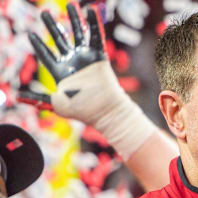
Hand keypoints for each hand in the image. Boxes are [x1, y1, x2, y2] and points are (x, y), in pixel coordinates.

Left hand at [21, 3, 160, 159]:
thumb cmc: (81, 110)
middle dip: (52, 26)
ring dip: (74, 19)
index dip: (39, 45)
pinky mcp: (99, 57)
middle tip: (45, 13)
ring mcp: (86, 59)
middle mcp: (73, 63)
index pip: (46, 55)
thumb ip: (37, 98)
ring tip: (71, 5)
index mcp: (61, 73)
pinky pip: (96, 37)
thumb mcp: (55, 104)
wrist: (104, 111)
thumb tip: (17, 97)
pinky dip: (94, 24)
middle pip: (60, 40)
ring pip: (78, 34)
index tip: (31, 34)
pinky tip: (89, 11)